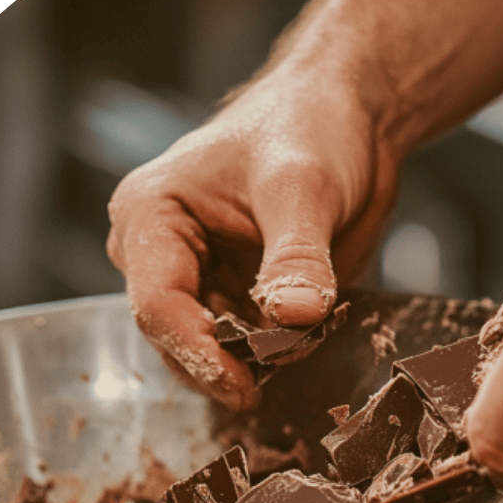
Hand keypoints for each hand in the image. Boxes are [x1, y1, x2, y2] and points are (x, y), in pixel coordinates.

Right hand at [106, 0, 502, 410]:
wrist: (351, 115)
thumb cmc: (311, 125)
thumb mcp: (304, 187)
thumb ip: (297, 256)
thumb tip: (296, 317)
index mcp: (151, 213)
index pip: (156, 303)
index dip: (197, 353)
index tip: (243, 387)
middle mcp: (161, 251)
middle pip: (174, 337)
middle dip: (225, 362)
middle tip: (280, 374)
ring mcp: (197, 277)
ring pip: (208, 350)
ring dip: (254, 361)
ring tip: (303, 345)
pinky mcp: (233, 296)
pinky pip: (244, 345)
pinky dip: (275, 354)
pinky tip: (307, 341)